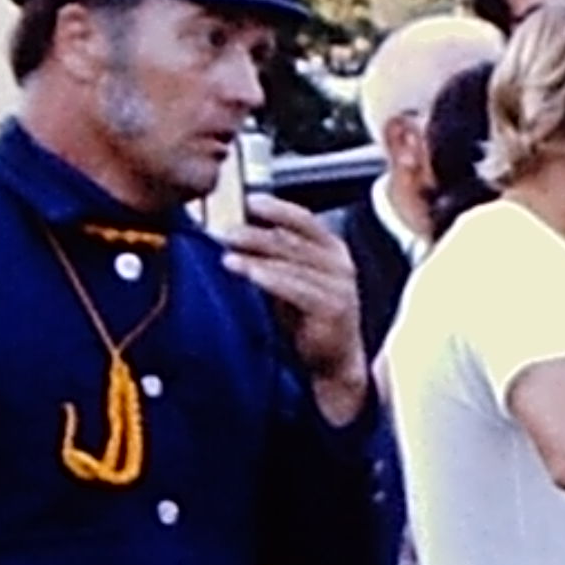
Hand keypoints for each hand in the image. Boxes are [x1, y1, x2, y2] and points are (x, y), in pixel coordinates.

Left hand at [223, 200, 366, 400]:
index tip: (247, 203)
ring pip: (291, 262)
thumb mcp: (293, 279)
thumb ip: (276, 256)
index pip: (303, 219)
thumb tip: (239, 231)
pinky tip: (248, 274)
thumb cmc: (310, 318)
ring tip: (227, 255)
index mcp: (333, 250)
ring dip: (255, 257)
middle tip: (224, 233)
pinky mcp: (333, 308)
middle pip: (291, 240)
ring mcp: (339, 286)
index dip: (276, 208)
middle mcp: (339, 264)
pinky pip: (295, 287)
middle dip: (254, 235)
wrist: (335, 361)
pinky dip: (269, 279)